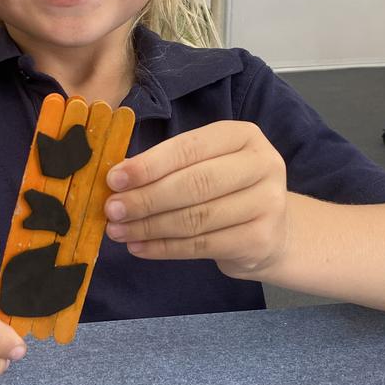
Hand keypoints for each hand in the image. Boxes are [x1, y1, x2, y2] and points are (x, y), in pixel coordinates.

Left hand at [103, 121, 288, 276]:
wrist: (272, 231)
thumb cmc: (226, 190)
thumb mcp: (205, 165)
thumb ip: (169, 167)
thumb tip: (118, 178)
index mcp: (243, 136)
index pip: (189, 149)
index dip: (149, 165)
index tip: (114, 179)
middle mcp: (262, 165)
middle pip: (194, 184)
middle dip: (146, 198)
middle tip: (112, 209)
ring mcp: (267, 204)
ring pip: (195, 218)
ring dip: (149, 226)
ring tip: (118, 231)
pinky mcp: (260, 240)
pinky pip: (202, 245)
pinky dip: (164, 248)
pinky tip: (139, 248)